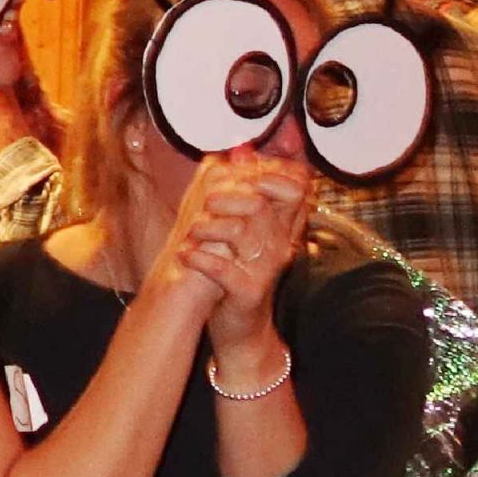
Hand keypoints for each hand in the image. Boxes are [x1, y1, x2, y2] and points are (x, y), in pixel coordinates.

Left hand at [175, 150, 312, 349]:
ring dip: (211, 226)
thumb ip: (242, 191)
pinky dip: (201, 260)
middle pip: (265, 204)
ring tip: (191, 229)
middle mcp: (278, 244)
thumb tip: (238, 150)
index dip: (267, 173)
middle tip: (206, 199)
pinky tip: (185, 254)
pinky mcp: (247, 292)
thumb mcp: (242, 230)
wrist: (241, 326)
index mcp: (280, 226)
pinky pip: (225, 270)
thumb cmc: (236, 272)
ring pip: (243, 233)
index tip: (238, 170)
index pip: (293, 187)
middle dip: (233, 195)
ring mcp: (264, 269)